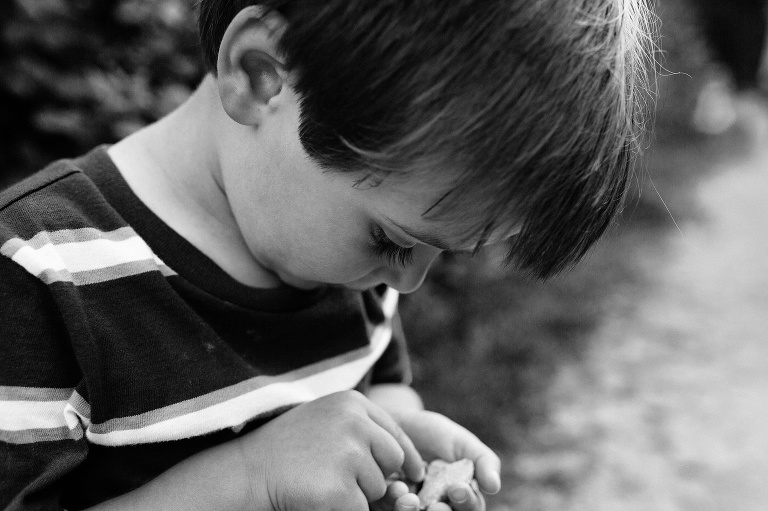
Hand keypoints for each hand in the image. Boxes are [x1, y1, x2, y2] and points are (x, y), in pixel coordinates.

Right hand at [234, 390, 424, 510]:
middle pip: (393, 460)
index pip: (395, 433)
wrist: (247, 470)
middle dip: (376, 475)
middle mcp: (355, 423)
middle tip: (339, 476)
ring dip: (356, 493)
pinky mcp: (340, 489)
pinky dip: (342, 510)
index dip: (408, 456)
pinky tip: (316, 497)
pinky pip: (359, 510)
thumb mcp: (326, 421)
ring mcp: (348, 455)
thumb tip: (406, 462)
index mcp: (353, 403)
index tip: (415, 472)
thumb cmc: (285, 448)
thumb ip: (361, 431)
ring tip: (320, 482)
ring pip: (377, 488)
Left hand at [387, 409, 501, 510]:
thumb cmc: (434, 434)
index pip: (470, 508)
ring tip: (408, 497)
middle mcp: (438, 507)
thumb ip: (483, 461)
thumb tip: (494, 486)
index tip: (458, 488)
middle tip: (436, 507)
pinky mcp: (388, 505)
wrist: (397, 424)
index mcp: (461, 498)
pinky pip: (390, 510)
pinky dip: (393, 503)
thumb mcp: (462, 442)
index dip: (467, 503)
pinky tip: (395, 487)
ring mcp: (413, 508)